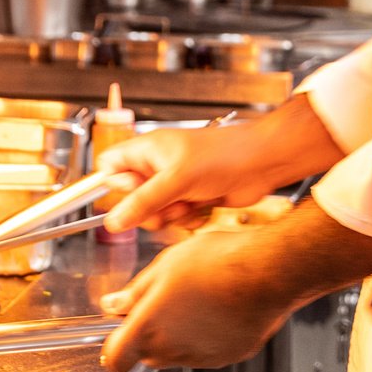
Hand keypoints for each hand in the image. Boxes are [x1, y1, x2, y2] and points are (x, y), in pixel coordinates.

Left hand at [97, 229, 297, 371]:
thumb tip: (114, 304)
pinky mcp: (227, 356)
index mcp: (149, 327)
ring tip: (194, 300)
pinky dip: (205, 338)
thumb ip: (135, 292)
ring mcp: (201, 356)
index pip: (116, 358)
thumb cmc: (220, 263)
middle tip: (161, 304)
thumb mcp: (166, 266)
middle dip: (147, 335)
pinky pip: (206, 353)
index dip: (113, 349)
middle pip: (147, 354)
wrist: (267, 272)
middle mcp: (173, 349)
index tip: (117, 337)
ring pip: (177, 354)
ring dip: (177, 336)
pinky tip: (215, 310)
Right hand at [101, 95, 343, 236]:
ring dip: (170, 215)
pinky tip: (202, 208)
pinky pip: (175, 219)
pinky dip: (187, 219)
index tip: (132, 193)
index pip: (111, 166)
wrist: (261, 165)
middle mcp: (158, 166)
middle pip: (131, 198)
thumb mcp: (176, 180)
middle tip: (168, 202)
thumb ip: (143, 202)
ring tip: (189, 203)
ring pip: (154, 213)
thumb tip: (113, 221)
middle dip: (148, 209)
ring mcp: (175, 184)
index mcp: (148, 150)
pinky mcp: (191, 199)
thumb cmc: (223, 155)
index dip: (116, 184)